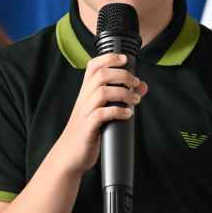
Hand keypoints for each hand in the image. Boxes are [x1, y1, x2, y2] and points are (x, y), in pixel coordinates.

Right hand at [52, 53, 146, 176]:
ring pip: (102, 92)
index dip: (109, 58)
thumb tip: (142, 87)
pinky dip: (117, 111)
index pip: (93, 66)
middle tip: (136, 84)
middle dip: (123, 75)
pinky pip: (101, 114)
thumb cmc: (88, 130)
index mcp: (86, 92)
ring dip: (123, 93)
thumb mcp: (102, 110)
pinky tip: (127, 114)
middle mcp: (84, 98)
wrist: (69, 154)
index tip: (125, 59)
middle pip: (101, 75)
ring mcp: (85, 112)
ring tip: (135, 100)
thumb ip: (120, 97)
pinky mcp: (88, 128)